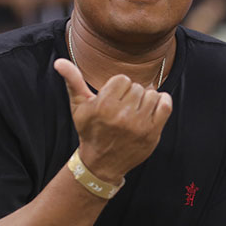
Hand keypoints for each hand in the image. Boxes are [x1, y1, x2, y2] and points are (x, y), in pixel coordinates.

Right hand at [54, 58, 172, 182]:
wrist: (102, 163)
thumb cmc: (90, 131)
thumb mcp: (79, 106)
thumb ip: (72, 81)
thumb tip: (59, 62)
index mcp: (103, 105)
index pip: (122, 79)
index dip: (118, 88)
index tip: (113, 99)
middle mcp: (122, 115)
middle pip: (137, 87)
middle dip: (131, 95)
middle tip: (123, 108)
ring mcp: (139, 125)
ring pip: (151, 94)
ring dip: (145, 100)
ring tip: (135, 111)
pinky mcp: (152, 133)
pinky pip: (165, 105)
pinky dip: (162, 102)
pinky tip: (152, 108)